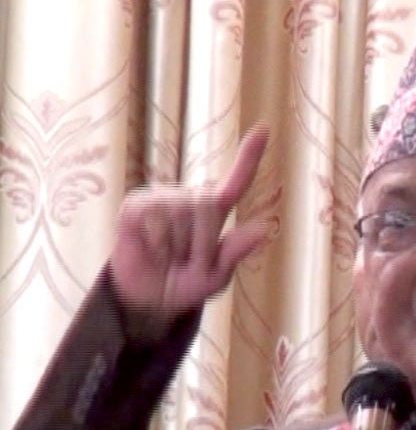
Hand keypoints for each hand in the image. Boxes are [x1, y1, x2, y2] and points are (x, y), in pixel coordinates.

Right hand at [109, 124, 269, 339]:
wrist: (145, 300)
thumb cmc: (183, 284)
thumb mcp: (215, 277)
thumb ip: (236, 252)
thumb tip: (265, 229)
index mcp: (215, 214)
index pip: (236, 182)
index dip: (249, 157)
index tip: (263, 129)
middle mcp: (190, 199)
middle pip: (208, 204)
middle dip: (202, 243)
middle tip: (188, 264)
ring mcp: (162, 199)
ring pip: (180, 214)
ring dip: (177, 248)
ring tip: (168, 259)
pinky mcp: (136, 205)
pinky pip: (153, 219)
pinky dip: (156, 243)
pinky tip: (151, 251)